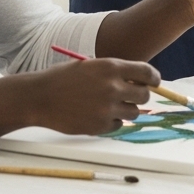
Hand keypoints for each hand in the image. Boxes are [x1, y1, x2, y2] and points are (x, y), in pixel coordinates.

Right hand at [29, 57, 157, 134]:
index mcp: (111, 67)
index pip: (147, 73)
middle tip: (131, 95)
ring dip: (127, 110)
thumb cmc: (64, 79)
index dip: (154, 78)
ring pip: (133, 113)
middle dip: (140, 95)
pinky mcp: (99, 126)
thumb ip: (115, 72)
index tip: (154, 82)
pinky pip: (118, 126)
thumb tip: (138, 81)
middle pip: (144, 95)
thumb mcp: (91, 66)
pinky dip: (113, 122)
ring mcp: (107, 108)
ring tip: (110, 106)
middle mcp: (113, 87)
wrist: (39, 97)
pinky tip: (98, 115)